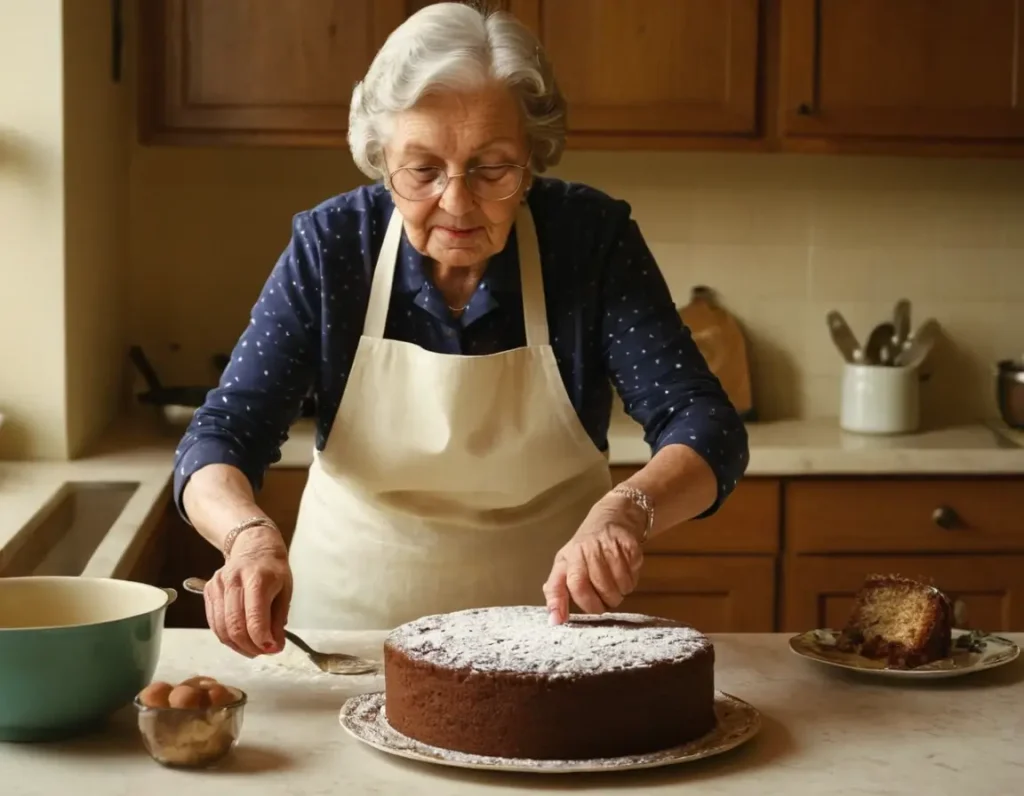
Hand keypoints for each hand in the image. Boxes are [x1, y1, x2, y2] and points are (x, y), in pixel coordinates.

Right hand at [204, 525, 291, 656]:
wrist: (253, 547)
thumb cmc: (273, 570)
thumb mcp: (286, 590)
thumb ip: (279, 619)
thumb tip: (274, 647)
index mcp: (258, 578)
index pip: (255, 617)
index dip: (262, 639)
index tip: (273, 649)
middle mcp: (233, 580)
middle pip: (234, 625)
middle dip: (250, 646)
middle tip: (263, 652)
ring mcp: (217, 585)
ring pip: (221, 628)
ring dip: (237, 646)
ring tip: (253, 649)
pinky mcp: (207, 591)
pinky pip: (213, 623)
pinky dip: (226, 637)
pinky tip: (240, 640)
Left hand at [542, 494, 644, 624]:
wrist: (613, 516)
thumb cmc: (585, 547)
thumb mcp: (566, 564)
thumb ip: (557, 589)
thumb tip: (553, 620)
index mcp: (569, 557)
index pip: (569, 583)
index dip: (567, 602)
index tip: (561, 621)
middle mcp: (587, 550)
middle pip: (600, 588)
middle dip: (604, 603)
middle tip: (605, 602)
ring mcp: (610, 545)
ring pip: (620, 584)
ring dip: (620, 592)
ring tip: (616, 586)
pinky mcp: (630, 543)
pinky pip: (633, 574)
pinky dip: (632, 580)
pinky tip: (626, 572)